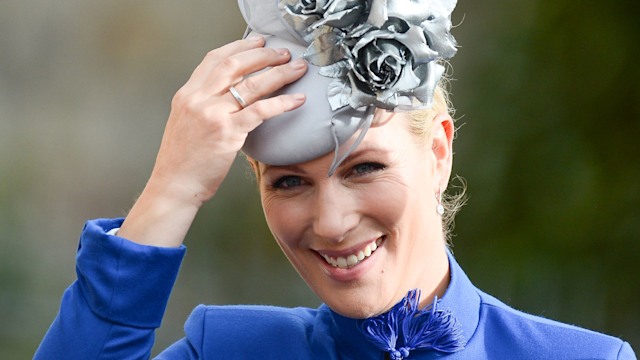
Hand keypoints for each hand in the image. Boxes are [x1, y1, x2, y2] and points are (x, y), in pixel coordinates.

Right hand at [119, 37, 307, 246]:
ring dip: (279, 73)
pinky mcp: (227, 133)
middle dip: (263, 55)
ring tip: (297, 68)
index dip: (239, 47)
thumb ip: (204, 105)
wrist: (174, 185)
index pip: (214, 59)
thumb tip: (230, 94)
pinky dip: (282, 102)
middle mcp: (198, 99)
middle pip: (235, 65)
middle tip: (283, 53)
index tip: (257, 42)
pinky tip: (297, 99)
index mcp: (187, 94)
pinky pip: (260, 111)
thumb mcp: (186, 123)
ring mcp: (212, 115)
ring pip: (251, 85)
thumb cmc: (182, 160)